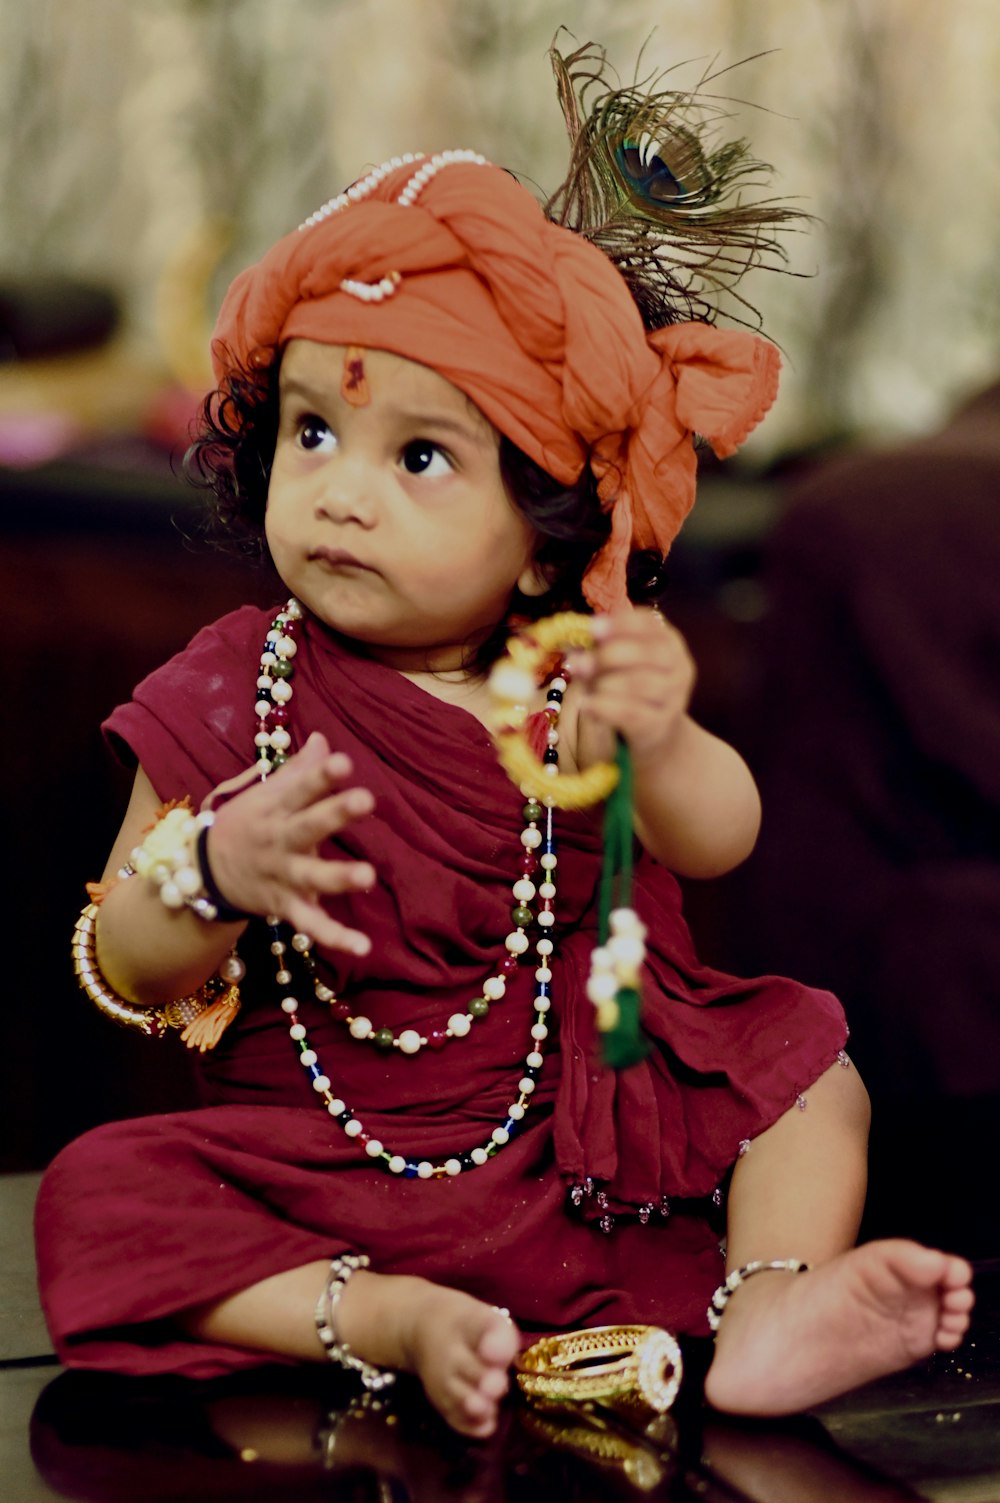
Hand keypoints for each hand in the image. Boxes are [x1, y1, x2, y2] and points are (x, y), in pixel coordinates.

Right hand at [203, 732, 375, 954]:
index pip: (298, 786)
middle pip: (307, 825)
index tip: (343, 761)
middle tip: (366, 799)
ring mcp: (281, 875)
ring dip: (338, 877)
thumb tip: (324, 739)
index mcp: (274, 807)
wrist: (204, 873)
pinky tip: (364, 946)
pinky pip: (310, 924)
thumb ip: (299, 771)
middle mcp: (278, 840)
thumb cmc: (247, 823)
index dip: (320, 775)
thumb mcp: (265, 794)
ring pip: (311, 877)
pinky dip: (335, 937)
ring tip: (369, 876)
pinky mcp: (285, 906)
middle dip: (335, 813)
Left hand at [569, 607, 695, 765]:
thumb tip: (572, 647)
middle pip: (648, 653)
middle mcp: (678, 666)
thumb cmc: (631, 686)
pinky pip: (632, 713)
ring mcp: (674, 697)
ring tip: (582, 684)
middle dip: (610, 655)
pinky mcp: (661, 724)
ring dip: (605, 682)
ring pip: (640, 683)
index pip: (650, 623)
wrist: (655, 729)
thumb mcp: (619, 663)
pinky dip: (606, 707)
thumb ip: (600, 650)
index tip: (592, 627)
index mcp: (668, 641)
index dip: (621, 624)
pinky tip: (586, 705)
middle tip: (579, 661)